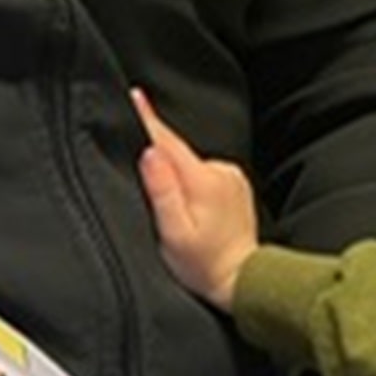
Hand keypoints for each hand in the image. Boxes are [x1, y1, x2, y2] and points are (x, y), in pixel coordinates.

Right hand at [132, 88, 257, 309]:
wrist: (241, 280)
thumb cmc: (204, 265)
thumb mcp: (174, 234)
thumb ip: (161, 191)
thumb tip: (150, 153)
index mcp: (203, 180)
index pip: (168, 141)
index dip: (148, 119)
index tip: (134, 95)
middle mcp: (221, 172)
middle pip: (177, 152)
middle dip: (157, 157)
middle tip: (144, 178)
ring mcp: (231, 178)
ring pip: (190, 164)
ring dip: (176, 176)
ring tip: (174, 209)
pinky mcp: (234, 185)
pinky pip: (203, 174)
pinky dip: (191, 184)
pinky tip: (189, 208)